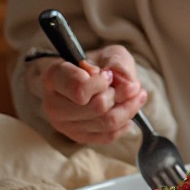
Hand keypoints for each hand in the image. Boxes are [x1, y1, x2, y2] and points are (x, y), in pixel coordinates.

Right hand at [33, 44, 147, 144]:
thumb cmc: (99, 62)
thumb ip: (118, 64)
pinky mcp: (77, 137)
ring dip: (128, 108)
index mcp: (53, 77)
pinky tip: (129, 111)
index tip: (108, 75)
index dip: (101, 82)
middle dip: (120, 95)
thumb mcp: (110, 53)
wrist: (92, 77)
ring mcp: (64, 124)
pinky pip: (107, 136)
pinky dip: (125, 123)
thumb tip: (125, 85)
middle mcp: (53, 104)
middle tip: (131, 86)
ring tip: (137, 96)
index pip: (79, 88)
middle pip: (96, 107)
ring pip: (105, 123)